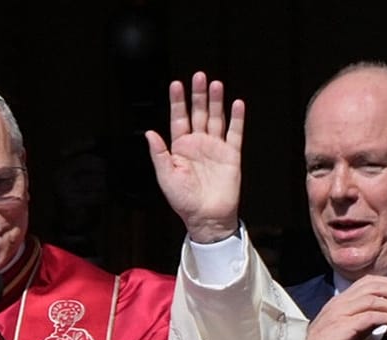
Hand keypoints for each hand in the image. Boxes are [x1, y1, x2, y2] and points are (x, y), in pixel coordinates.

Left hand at [144, 71, 243, 241]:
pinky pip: (234, 133)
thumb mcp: (165, 176)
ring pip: (216, 118)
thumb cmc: (184, 201)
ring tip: (216, 84)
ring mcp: (215, 147)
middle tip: (199, 76)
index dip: (177, 101)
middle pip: (198, 113)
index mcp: (180, 147)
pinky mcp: (231, 155)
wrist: (206, 217)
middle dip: (198, 95)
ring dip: (216, 101)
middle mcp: (198, 144)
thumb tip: (149, 133)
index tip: (176, 84)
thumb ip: (158, 153)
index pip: (178, 118)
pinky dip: (236, 119)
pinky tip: (236, 105)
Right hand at [302, 276, 386, 339]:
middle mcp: (341, 302)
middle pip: (374, 286)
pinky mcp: (344, 326)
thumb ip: (365, 321)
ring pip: (374, 298)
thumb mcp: (349, 331)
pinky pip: (371, 315)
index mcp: (341, 301)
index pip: (368, 282)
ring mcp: (341, 312)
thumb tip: (386, 317)